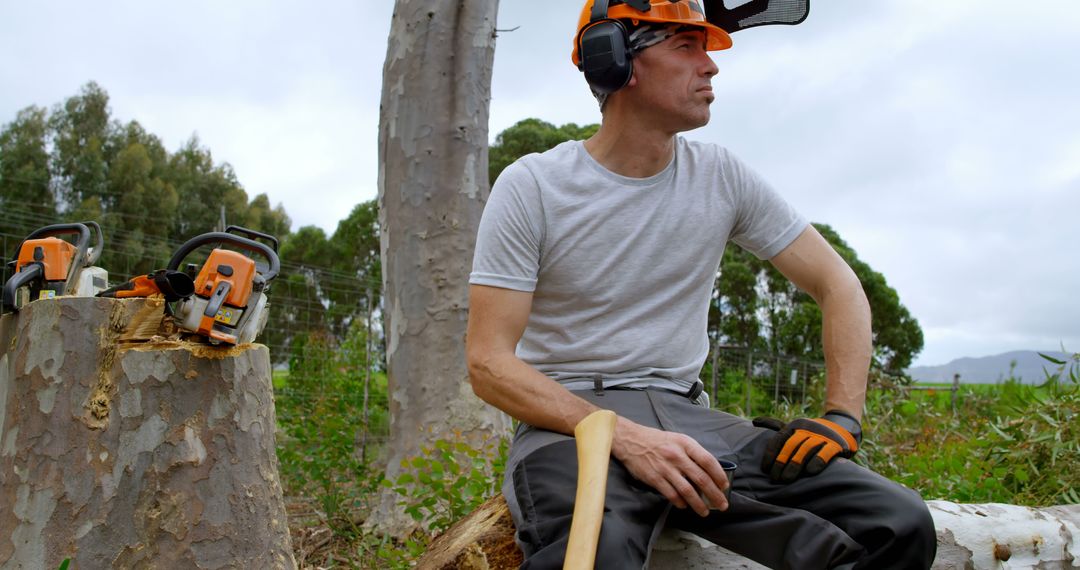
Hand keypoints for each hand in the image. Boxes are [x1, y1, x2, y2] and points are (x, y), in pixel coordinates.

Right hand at [610, 418, 729, 516]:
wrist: (632, 441)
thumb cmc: (657, 441)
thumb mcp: (678, 440)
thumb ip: (692, 453)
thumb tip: (708, 471)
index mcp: (685, 444)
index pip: (708, 461)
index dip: (719, 475)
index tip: (724, 486)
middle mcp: (677, 456)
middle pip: (701, 478)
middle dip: (714, 494)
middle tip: (722, 504)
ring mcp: (666, 468)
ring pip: (688, 490)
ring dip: (699, 504)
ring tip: (705, 512)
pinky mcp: (655, 478)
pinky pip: (672, 494)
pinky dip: (680, 502)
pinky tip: (685, 505)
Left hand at [755, 411, 860, 482]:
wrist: (841, 428)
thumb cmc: (810, 433)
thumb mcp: (793, 428)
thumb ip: (775, 425)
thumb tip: (754, 421)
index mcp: (794, 425)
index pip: (778, 439)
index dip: (771, 454)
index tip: (766, 469)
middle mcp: (806, 428)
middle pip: (790, 446)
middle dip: (781, 462)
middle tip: (775, 478)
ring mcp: (821, 435)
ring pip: (805, 449)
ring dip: (795, 465)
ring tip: (787, 479)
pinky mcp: (835, 444)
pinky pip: (825, 453)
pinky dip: (817, 461)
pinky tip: (810, 472)